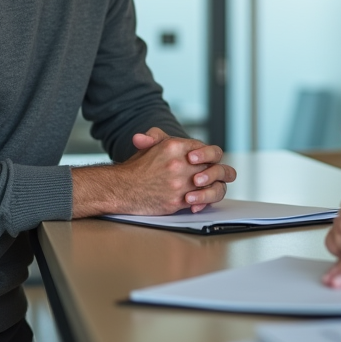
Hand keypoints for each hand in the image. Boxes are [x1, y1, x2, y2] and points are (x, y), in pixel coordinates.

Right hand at [72, 128, 235, 216]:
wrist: (121, 187)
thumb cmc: (137, 167)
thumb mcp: (151, 145)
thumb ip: (166, 138)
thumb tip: (175, 139)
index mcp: (176, 146)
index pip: (210, 150)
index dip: (212, 157)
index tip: (207, 162)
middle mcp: (180, 164)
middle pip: (216, 168)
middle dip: (220, 173)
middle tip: (218, 176)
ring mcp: (179, 184)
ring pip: (213, 187)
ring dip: (214, 190)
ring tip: (210, 190)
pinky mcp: (176, 201)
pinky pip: (199, 202)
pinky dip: (202, 203)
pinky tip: (197, 203)